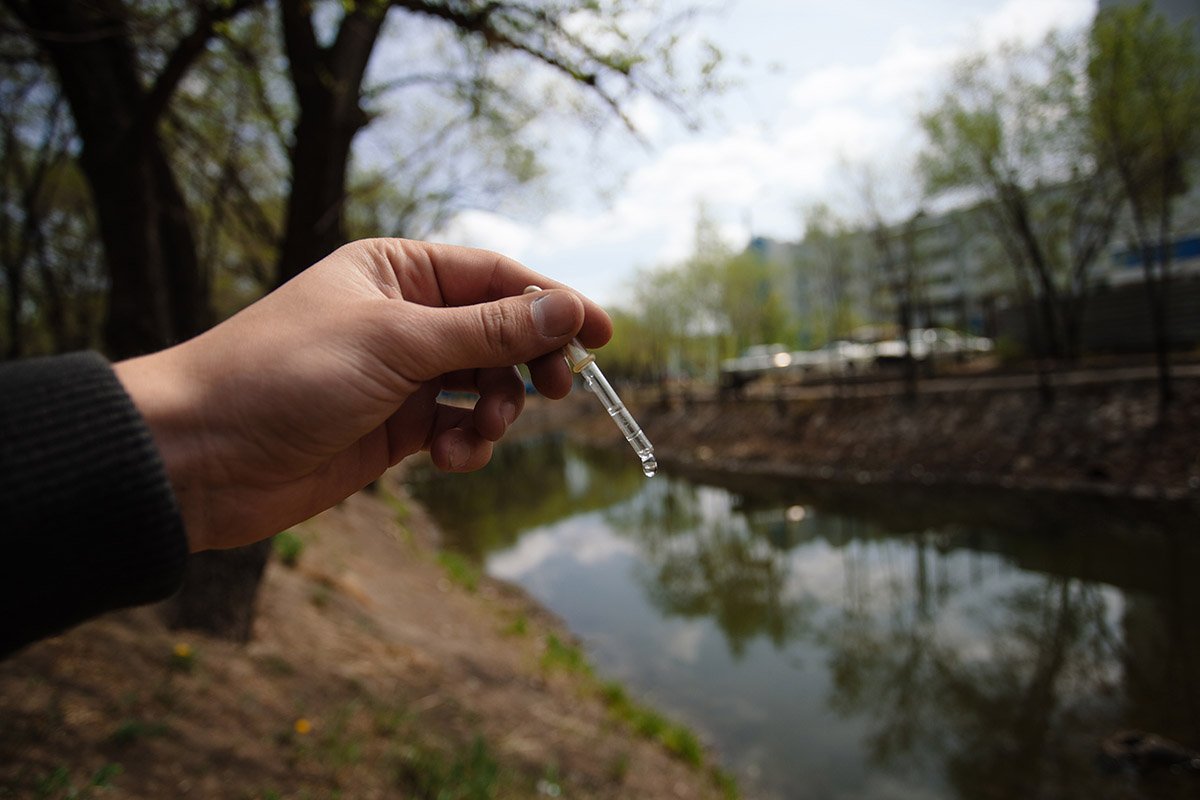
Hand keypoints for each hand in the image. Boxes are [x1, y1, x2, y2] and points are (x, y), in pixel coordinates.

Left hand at [114, 238, 610, 552]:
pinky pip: (455, 429)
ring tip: (480, 434)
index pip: (497, 277)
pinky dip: (466, 445)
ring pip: (482, 386)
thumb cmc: (285, 375)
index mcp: (397, 271)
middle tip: (556, 390)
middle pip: (499, 332)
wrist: (200, 455)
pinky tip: (452, 460)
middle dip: (529, 362)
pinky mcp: (391, 430)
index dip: (554, 302)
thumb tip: (569, 306)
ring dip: (496, 411)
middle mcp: (402, 318)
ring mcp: (398, 376)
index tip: (603, 336)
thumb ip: (489, 330)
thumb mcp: (397, 344)